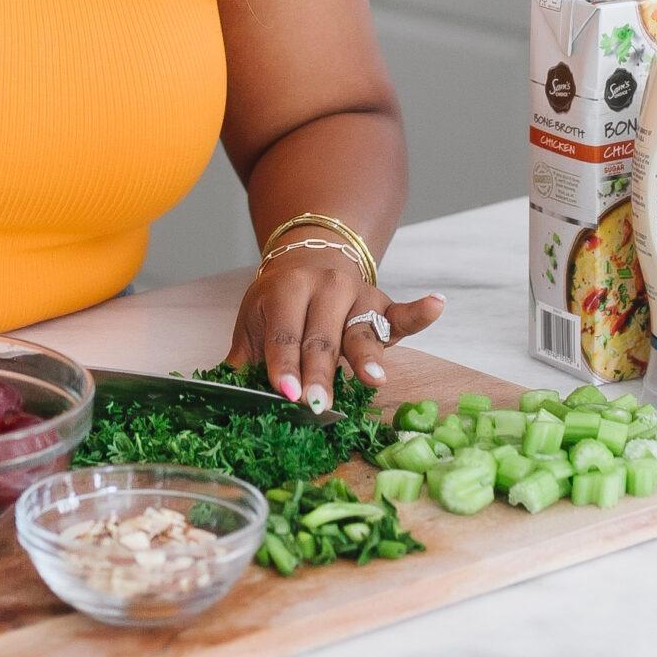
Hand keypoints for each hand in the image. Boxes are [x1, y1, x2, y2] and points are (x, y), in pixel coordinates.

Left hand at [225, 242, 444, 410]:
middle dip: (320, 373)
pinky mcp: (382, 305)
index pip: (285, 334)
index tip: (285, 393)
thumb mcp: (255, 319)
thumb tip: (220, 397)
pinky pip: (403, 312)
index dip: (283, 364)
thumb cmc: (279, 299)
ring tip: (373, 378)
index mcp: (287, 290)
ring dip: (366, 356)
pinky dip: (420, 312)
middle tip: (318, 405)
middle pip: (322, 338)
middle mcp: (324, 288)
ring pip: (361, 331)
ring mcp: (357, 295)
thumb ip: (245, 357)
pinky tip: (436, 305)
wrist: (309, 251)